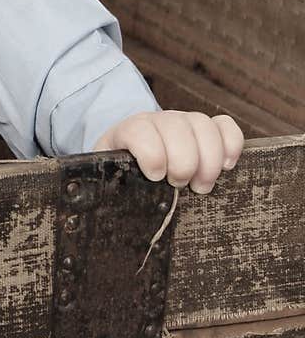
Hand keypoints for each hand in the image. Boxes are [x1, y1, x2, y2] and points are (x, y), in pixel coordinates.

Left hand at [91, 110, 243, 192]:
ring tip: (201, 186)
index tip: (156, 177)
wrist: (134, 162)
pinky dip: (231, 144)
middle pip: (176, 127)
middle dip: (183, 161)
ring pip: (203, 125)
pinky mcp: (207, 129)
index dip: (151, 152)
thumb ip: (108, 192)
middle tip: (181, 186)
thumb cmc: (123, 179)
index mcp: (128, 132)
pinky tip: (226, 167)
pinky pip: (225, 125)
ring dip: (208, 159)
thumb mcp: (111, 183)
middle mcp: (157, 121)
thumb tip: (106, 216)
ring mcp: (184, 122)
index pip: (139, 130)